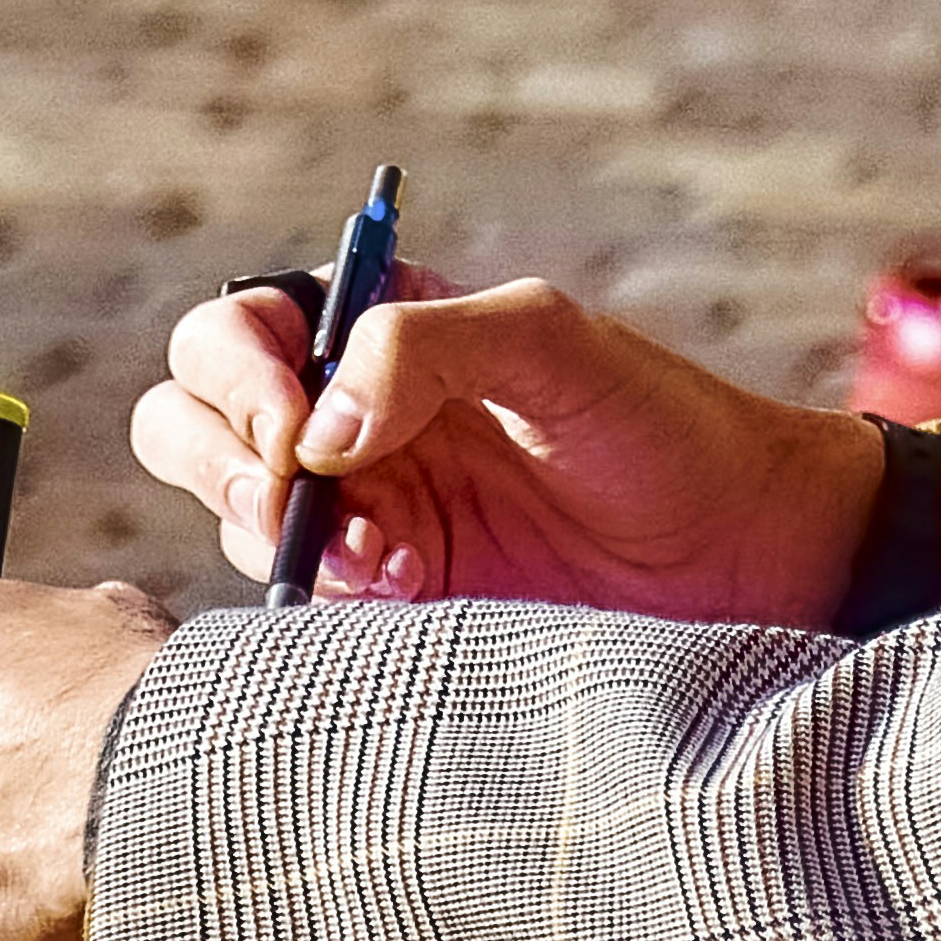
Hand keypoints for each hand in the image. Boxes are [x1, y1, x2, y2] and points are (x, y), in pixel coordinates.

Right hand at [130, 268, 879, 624]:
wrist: (750, 556)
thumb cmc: (664, 427)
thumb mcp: (554, 344)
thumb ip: (428, 343)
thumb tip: (318, 426)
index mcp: (385, 337)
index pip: (241, 329)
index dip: (238, 367)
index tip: (297, 420)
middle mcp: (356, 423)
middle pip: (190, 417)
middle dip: (221, 453)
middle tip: (296, 494)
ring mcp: (367, 521)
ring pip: (231, 516)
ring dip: (276, 533)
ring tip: (382, 556)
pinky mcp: (391, 612)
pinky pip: (294, 610)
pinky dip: (321, 602)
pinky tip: (408, 597)